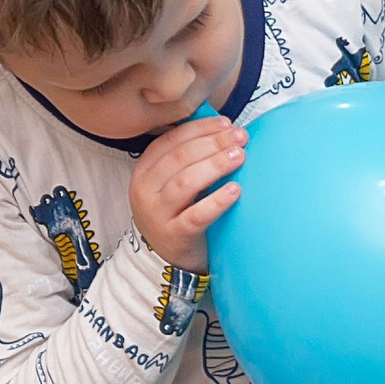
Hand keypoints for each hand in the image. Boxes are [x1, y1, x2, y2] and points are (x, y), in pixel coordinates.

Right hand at [131, 115, 246, 273]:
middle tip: (240, 138)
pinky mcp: (174, 235)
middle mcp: (145, 190)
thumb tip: (225, 128)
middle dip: (212, 143)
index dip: (200, 128)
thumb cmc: (176, 212)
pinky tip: (235, 190)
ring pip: (185, 183)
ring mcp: (157, 214)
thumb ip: (188, 158)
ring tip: (239, 157)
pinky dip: (217, 201)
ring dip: (215, 165)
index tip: (227, 123)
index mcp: (144, 170)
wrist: (165, 259)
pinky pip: (196, 216)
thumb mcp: (171, 183)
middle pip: (179, 158)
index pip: (171, 140)